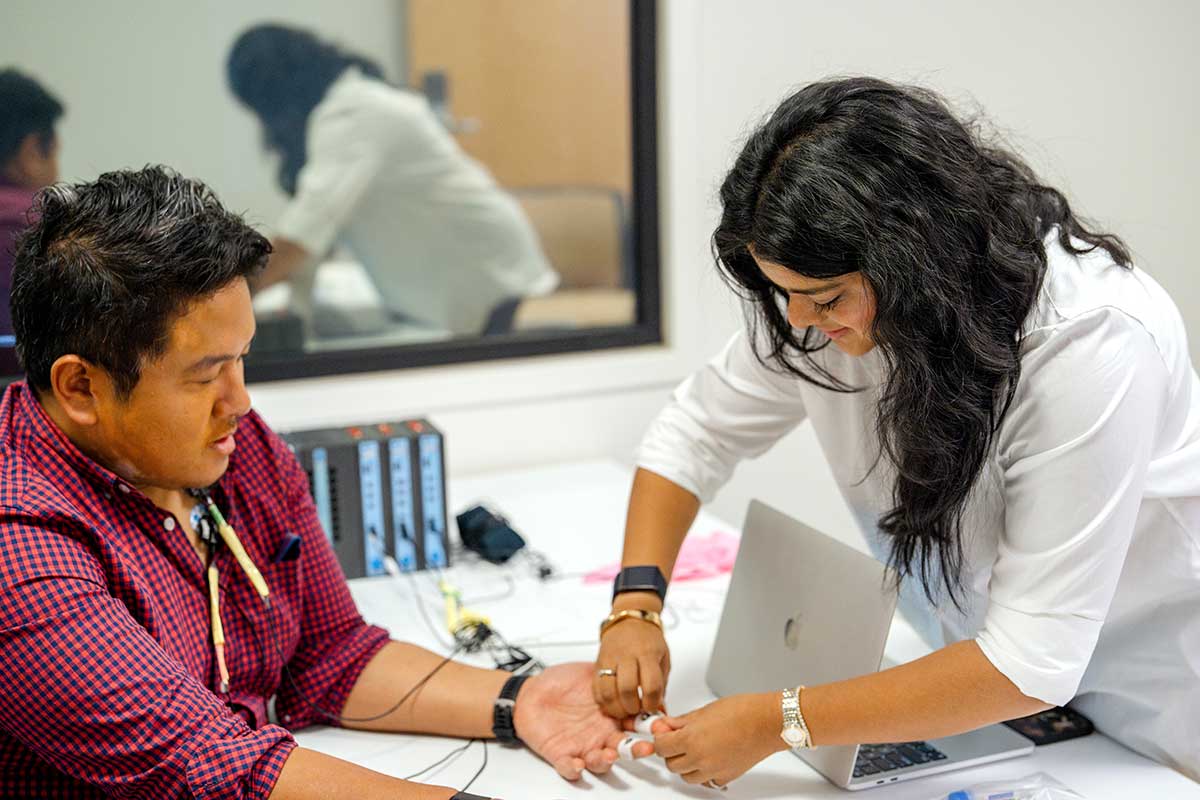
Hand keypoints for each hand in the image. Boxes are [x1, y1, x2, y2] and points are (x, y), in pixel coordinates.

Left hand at [514, 662, 655, 779]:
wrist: (529, 693)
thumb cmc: (558, 682)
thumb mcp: (589, 673)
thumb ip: (610, 675)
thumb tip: (631, 668)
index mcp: (610, 715)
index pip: (636, 723)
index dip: (650, 725)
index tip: (660, 724)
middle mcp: (600, 734)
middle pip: (625, 747)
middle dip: (638, 750)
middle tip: (646, 748)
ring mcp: (583, 746)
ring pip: (601, 762)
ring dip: (607, 761)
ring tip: (610, 755)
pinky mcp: (561, 754)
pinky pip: (569, 767)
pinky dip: (573, 769)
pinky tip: (577, 764)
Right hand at [593, 609, 670, 716]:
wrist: (629, 621)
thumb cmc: (648, 640)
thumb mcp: (663, 658)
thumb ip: (661, 684)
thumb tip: (659, 710)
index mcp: (647, 654)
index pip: (651, 685)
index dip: (652, 702)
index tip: (652, 706)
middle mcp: (626, 656)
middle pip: (626, 689)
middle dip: (632, 707)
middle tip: (636, 711)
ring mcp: (610, 660)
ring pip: (607, 691)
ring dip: (616, 708)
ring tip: (624, 710)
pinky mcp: (597, 665)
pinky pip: (596, 688)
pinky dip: (603, 702)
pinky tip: (612, 704)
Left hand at [653, 692, 784, 787]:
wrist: (768, 722)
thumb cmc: (743, 711)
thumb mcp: (704, 710)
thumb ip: (681, 721)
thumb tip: (665, 725)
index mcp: (691, 739)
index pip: (660, 747)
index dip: (660, 739)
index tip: (663, 734)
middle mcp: (700, 759)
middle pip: (671, 764)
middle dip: (671, 752)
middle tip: (678, 739)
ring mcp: (713, 771)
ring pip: (686, 776)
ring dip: (685, 765)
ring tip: (694, 749)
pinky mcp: (725, 777)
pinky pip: (706, 782)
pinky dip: (703, 773)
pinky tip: (708, 759)